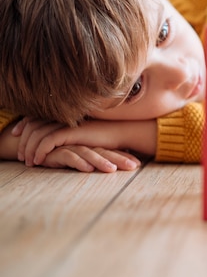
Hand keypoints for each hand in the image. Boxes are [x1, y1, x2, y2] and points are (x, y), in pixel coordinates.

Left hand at [13, 117, 155, 165]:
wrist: (121, 133)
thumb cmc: (106, 136)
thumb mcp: (83, 134)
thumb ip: (70, 134)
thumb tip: (57, 141)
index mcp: (65, 114)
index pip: (37, 116)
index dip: (24, 124)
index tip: (16, 134)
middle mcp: (63, 116)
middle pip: (33, 124)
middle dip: (23, 140)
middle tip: (20, 155)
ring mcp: (67, 122)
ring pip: (38, 134)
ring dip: (29, 149)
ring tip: (28, 162)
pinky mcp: (71, 131)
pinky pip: (48, 140)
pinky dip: (40, 151)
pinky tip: (38, 160)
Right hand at [39, 145, 140, 172]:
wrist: (36, 148)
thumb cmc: (61, 154)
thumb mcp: (82, 160)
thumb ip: (97, 161)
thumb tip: (117, 167)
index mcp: (92, 146)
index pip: (111, 152)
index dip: (124, 157)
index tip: (138, 164)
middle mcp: (83, 145)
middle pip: (104, 152)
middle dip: (119, 159)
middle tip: (133, 167)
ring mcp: (70, 146)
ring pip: (88, 153)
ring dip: (101, 161)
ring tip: (111, 170)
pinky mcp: (56, 151)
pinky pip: (68, 155)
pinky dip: (78, 162)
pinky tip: (87, 168)